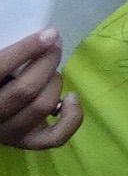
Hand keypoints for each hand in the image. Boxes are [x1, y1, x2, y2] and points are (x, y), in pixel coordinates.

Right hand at [0, 30, 78, 149]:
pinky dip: (72, 117)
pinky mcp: (26, 142)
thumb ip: (7, 55)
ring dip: (55, 82)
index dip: (27, 49)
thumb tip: (41, 35)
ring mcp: (8, 133)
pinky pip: (55, 137)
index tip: (49, 33)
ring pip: (42, 106)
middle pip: (26, 89)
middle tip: (54, 46)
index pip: (0, 69)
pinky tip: (72, 97)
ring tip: (52, 71)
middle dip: (48, 62)